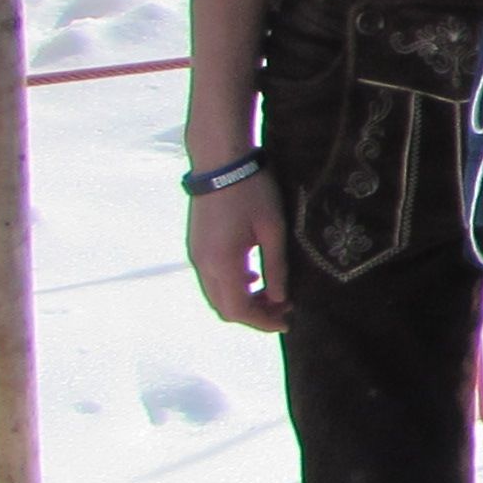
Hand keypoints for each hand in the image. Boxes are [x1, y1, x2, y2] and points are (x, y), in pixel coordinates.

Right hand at [187, 170, 289, 332]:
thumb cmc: (252, 190)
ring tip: (272, 294)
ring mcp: (195, 256)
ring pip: (216, 295)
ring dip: (242, 301)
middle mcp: (203, 265)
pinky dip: (231, 287)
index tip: (287, 321)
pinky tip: (253, 276)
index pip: (239, 310)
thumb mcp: (273, 229)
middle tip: (283, 309)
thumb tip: (280, 299)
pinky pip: (211, 280)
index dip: (262, 322)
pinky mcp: (195, 246)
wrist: (220, 160)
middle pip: (224, 308)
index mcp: (222, 263)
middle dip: (253, 315)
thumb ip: (276, 267)